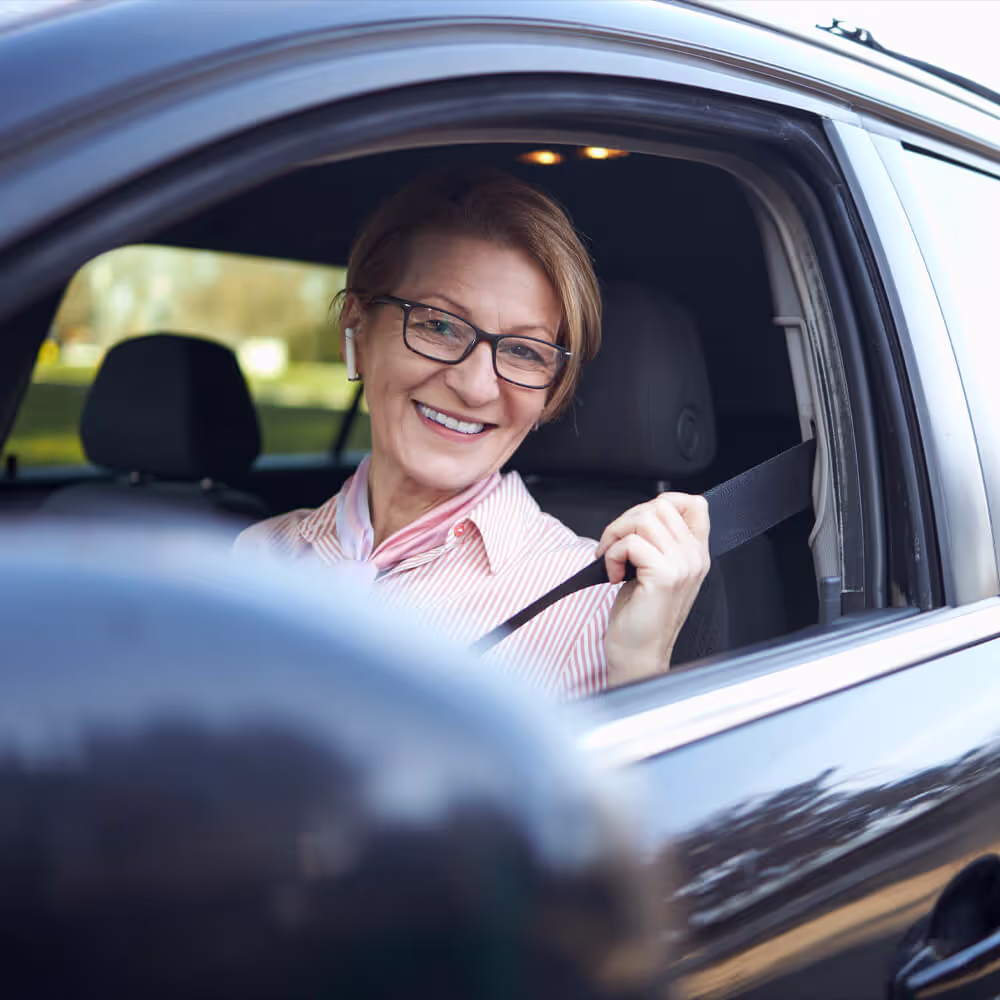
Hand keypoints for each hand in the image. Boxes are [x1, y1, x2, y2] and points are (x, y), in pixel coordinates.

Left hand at [597, 493, 710, 686]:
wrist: (638, 654)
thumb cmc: (640, 616)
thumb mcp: (654, 571)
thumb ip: (658, 542)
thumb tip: (639, 515)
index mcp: (695, 554)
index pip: (695, 503)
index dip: (661, 502)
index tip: (636, 525)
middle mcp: (694, 557)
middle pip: (660, 506)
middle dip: (626, 520)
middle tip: (613, 546)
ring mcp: (682, 566)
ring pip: (644, 519)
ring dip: (616, 535)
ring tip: (612, 559)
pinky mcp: (664, 576)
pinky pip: (630, 542)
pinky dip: (612, 554)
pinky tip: (613, 575)